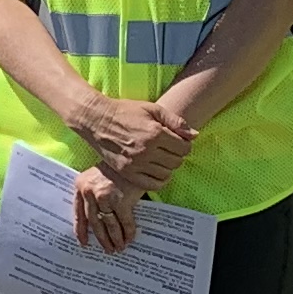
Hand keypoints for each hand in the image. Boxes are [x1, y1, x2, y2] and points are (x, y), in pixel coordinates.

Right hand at [69, 91, 195, 180]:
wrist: (97, 120)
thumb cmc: (126, 111)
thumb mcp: (152, 109)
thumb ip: (176, 122)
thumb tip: (195, 135)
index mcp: (155, 133)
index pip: (184, 148)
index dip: (185, 144)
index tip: (179, 141)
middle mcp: (146, 150)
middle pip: (176, 162)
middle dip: (177, 155)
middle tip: (169, 149)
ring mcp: (136, 164)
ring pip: (166, 173)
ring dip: (168, 167)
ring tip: (161, 158)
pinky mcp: (127, 172)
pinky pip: (151, 184)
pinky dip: (159, 180)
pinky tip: (157, 171)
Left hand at [71, 166, 142, 253]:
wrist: (135, 156)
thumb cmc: (117, 168)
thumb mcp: (97, 177)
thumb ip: (93, 195)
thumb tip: (98, 220)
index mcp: (80, 186)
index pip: (78, 213)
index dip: (81, 230)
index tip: (84, 243)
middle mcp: (90, 192)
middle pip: (95, 222)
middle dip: (102, 238)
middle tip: (108, 249)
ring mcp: (105, 196)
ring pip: (109, 224)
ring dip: (115, 238)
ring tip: (119, 247)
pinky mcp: (121, 200)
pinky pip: (124, 222)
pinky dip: (128, 232)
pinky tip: (130, 238)